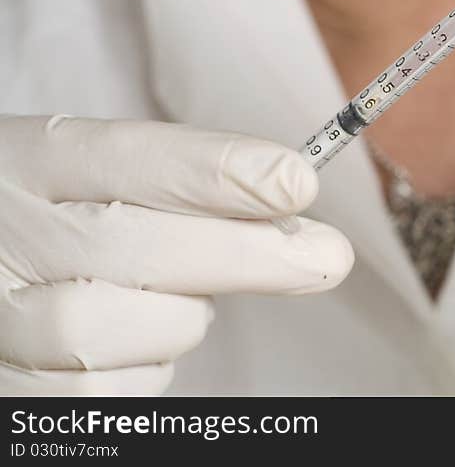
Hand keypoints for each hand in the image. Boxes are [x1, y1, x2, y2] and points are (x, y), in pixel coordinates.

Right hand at [0, 116, 352, 395]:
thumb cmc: (58, 213)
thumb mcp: (97, 168)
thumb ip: (184, 176)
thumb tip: (292, 199)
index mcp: (33, 160)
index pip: (128, 155)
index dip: (217, 170)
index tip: (299, 181)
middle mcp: (8, 235)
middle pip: (132, 248)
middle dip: (242, 254)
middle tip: (326, 256)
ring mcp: (0, 318)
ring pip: (108, 330)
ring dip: (179, 318)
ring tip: (186, 299)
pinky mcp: (7, 391)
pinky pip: (94, 396)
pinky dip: (144, 371)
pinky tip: (145, 344)